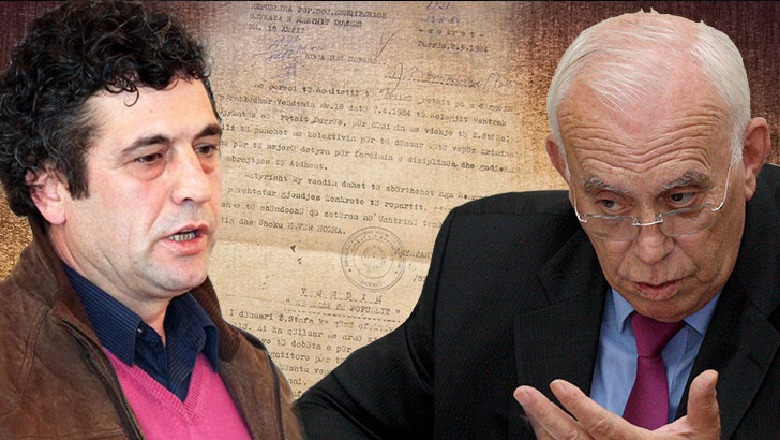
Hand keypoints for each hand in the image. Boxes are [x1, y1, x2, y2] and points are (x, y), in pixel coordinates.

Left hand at [513, 369, 719, 438]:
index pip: (602, 425)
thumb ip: (703, 405)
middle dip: (545, 413)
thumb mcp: (701, 434)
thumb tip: (709, 375)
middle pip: (571, 438)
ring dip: (541, 423)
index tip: (557, 385)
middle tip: (524, 391)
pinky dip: (547, 437)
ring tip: (525, 400)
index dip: (579, 406)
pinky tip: (536, 420)